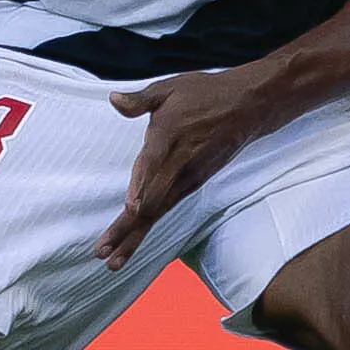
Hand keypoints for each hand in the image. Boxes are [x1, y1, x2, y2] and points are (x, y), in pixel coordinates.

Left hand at [95, 63, 296, 266]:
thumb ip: (140, 101)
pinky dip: (149, 223)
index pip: (152, 166)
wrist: (247, 107)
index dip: (141, 188)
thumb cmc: (204, 94)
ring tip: (114, 260)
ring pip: (158, 211)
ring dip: (135, 236)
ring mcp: (188, 177)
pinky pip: (167, 206)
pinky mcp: (193, 182)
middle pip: (151, 202)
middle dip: (127, 229)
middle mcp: (179, 165)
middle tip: (102, 253)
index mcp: (170, 138)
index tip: (129, 209)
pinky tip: (134, 237)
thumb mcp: (169, 89)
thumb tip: (114, 100)